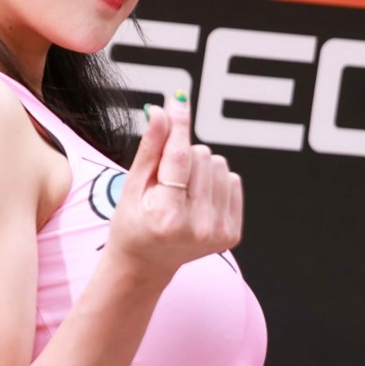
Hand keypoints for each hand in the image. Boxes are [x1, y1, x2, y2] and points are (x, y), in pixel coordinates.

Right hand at [109, 92, 242, 285]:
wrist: (145, 266)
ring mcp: (218, 232)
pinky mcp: (232, 234)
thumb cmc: (132, 224)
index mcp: (167, 216)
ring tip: (181, 192)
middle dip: (182, 157)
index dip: (178, 125)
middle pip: (202, 155)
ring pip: (221, 165)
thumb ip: (150, 149)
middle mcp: (198, 226)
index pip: (179, 157)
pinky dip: (215, 183)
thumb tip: (164, 111)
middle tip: (165, 182)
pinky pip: (233, 180)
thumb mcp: (131, 187)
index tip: (178, 100)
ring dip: (200, 169)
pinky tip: (196, 201)